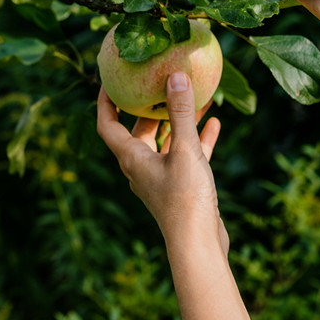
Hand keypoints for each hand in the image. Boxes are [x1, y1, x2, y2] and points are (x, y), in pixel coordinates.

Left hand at [96, 73, 228, 251]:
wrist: (198, 244)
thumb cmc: (184, 199)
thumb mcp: (184, 150)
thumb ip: (180, 113)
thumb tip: (175, 75)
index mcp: (132, 158)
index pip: (108, 124)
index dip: (105, 101)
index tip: (109, 79)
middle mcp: (142, 167)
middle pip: (140, 130)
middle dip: (149, 105)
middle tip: (157, 80)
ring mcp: (163, 177)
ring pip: (167, 140)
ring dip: (178, 119)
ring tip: (193, 95)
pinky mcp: (183, 186)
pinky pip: (188, 154)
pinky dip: (198, 138)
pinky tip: (214, 122)